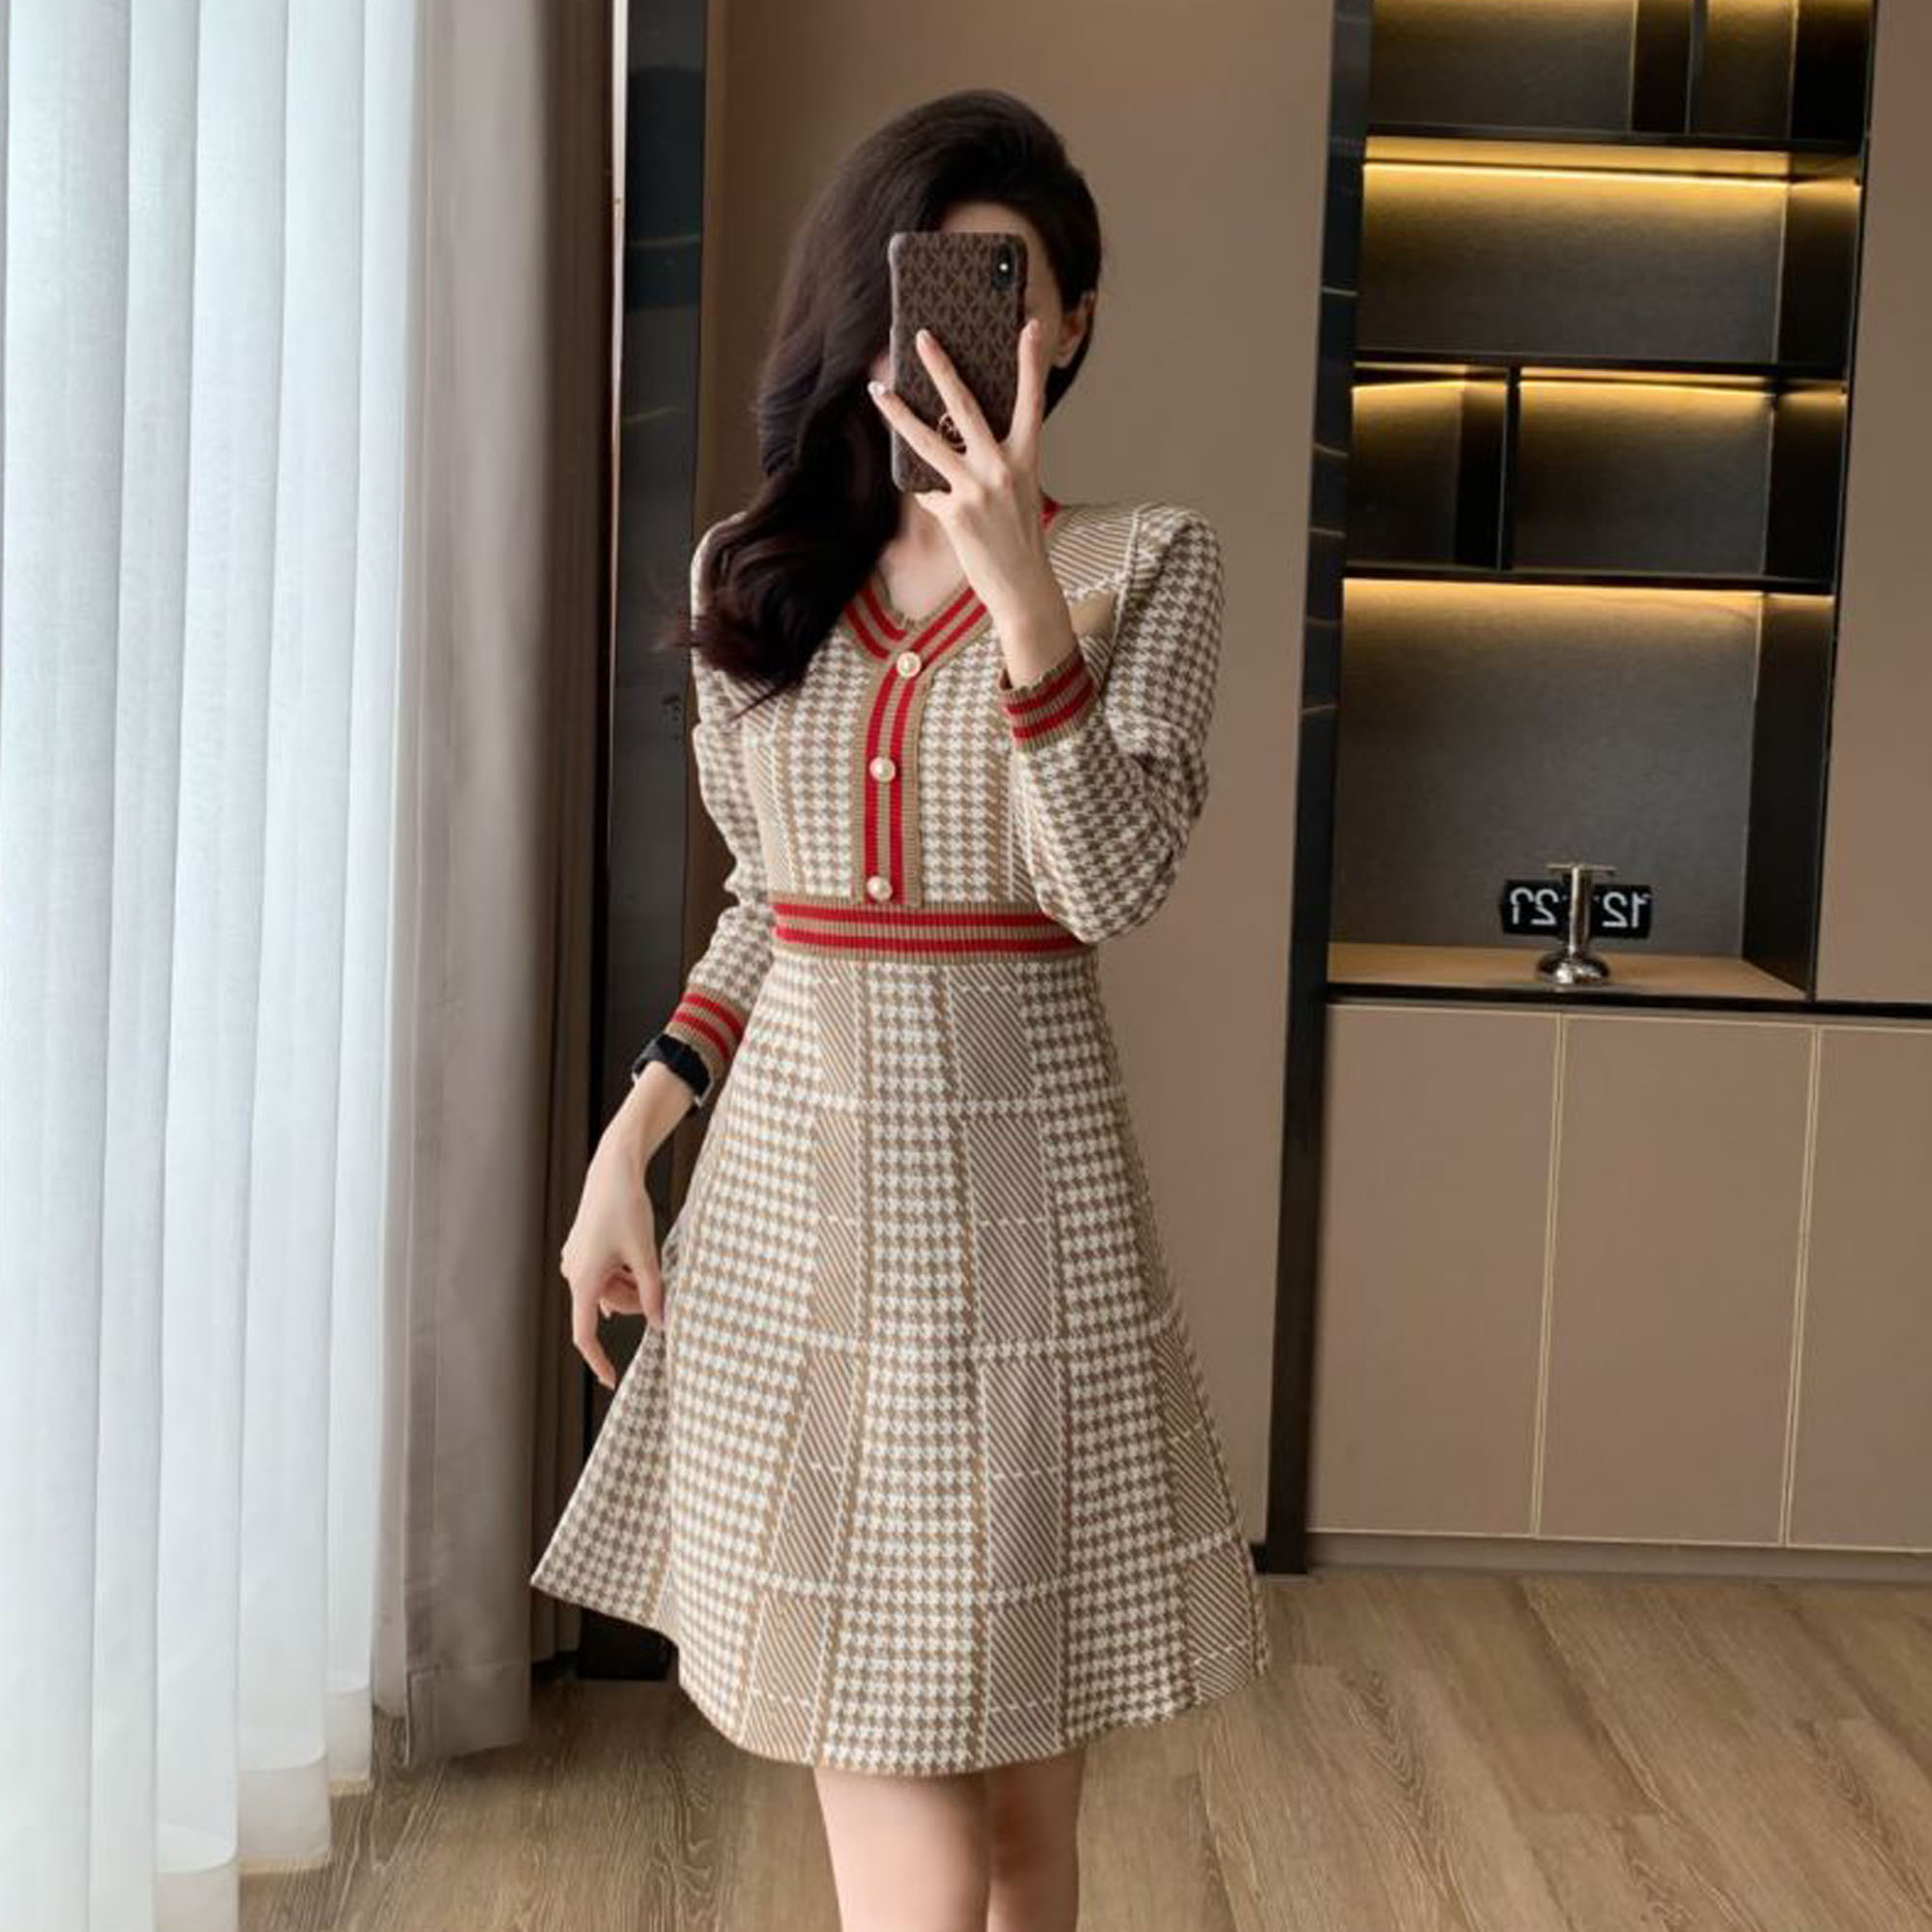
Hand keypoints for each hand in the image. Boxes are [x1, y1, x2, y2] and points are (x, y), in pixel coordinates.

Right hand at [556, 1127, 667, 1389]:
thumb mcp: (646, 1254)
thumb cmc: (628, 1209)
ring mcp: (575, 1261)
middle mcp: (573, 1273)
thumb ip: (653, 1293)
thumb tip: (662, 1326)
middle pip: (606, 1309)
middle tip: (660, 1284)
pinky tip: (631, 1265)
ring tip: (645, 1260)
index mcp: (584, 1280)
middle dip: (634, 1302)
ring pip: (607, 1292)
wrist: (614, 1170)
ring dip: (629, 1285)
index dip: (598, 1361)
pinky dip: (620, 1275)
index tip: (611, 1381)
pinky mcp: (582, 1250)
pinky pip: (602, 1276)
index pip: (585, 1335)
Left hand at [866, 320, 1065, 635]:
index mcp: (1025, 459)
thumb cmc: (1019, 537)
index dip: (1030, 364)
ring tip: (878, 391)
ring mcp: (975, 491)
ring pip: (928, 442)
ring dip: (899, 414)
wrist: (1022, 587)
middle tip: (922, 338)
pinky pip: (926, 490)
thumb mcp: (1020, 491)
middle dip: (941, 369)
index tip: (1030, 326)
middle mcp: (1002, 469)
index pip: (1031, 402)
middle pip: (964, 407)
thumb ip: (997, 460)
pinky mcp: (953, 515)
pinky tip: (934, 499)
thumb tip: (958, 436)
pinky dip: (925, 491)